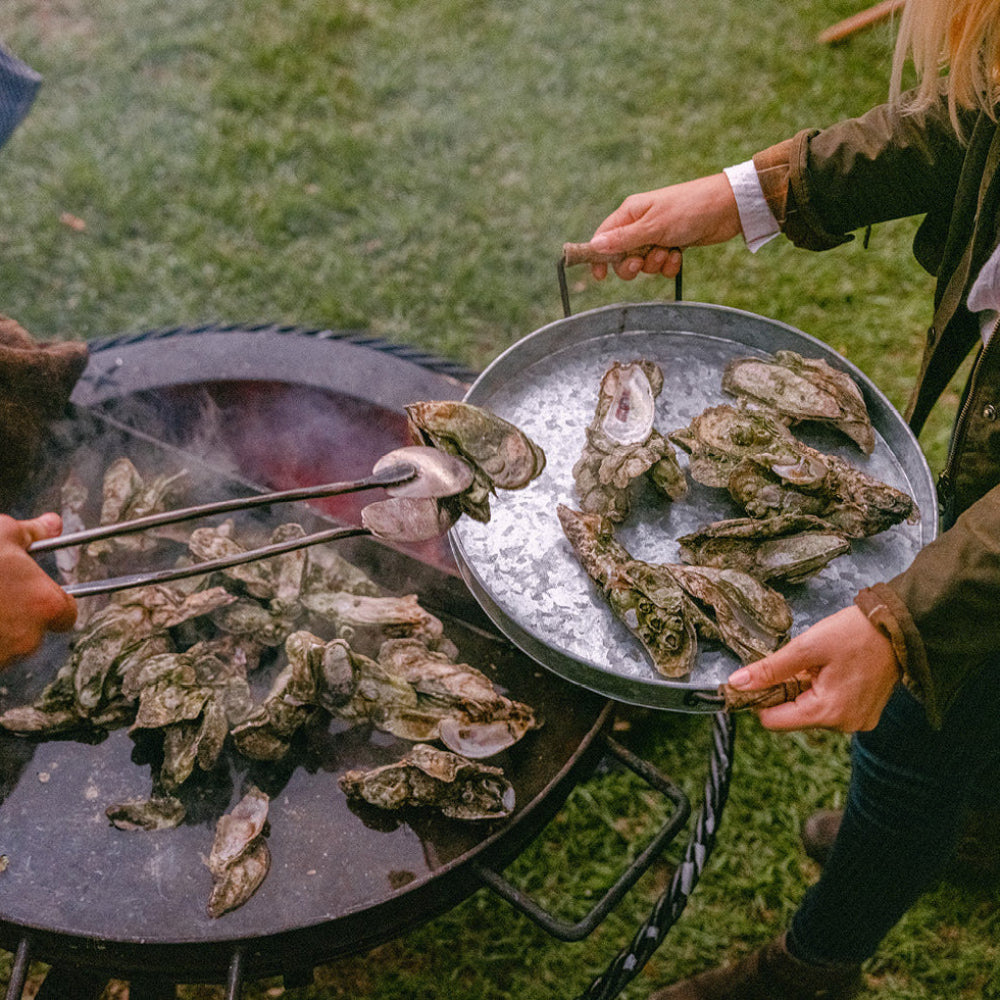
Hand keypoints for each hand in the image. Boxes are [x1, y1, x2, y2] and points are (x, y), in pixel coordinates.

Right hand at [0, 513, 76, 666]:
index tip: (34, 590)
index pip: (67, 613)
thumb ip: (32, 532)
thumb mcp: (1, 535)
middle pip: (34, 630)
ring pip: (7, 644)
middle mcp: (28, 639)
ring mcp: (2, 658)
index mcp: (45, 605)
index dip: (52, 601)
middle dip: (17, 614)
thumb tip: (52, 523)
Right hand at [586, 173, 741, 280]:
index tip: (600, 275)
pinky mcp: (672, 245)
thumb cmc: (689, 209)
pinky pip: (661, 265)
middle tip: (641, 263)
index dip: (599, 257)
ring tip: (669, 252)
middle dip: (631, 265)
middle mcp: (640, 224)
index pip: (604, 237)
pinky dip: (669, 265)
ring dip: (654, 265)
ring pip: (643, 263)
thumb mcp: (653, 226)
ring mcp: (657, 236)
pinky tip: (680, 255)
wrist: (728, 208)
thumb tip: (595, 246)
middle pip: (621, 256)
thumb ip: (624, 239)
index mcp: (631, 213)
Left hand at [726, 606, 900, 732]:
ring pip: (809, 711)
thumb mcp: (806, 647)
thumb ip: (770, 669)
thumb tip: (737, 683)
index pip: (772, 721)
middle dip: (786, 691)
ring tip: (820, 665)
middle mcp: (843, 725)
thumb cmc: (854, 634)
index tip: (760, 677)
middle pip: (791, 716)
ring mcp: (856, 722)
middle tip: (798, 663)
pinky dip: (822, 691)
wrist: (898, 628)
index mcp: (826, 713)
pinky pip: (829, 708)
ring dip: (804, 690)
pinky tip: (833, 671)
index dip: (760, 699)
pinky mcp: (864, 714)